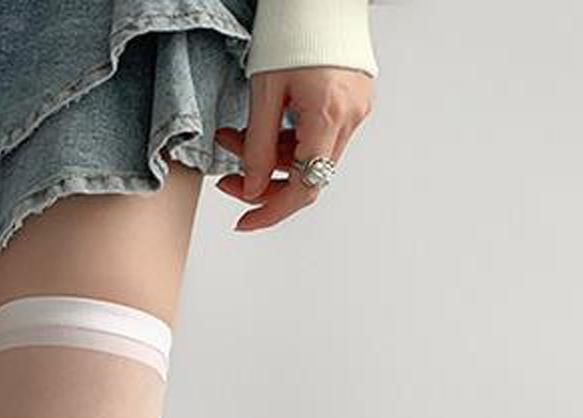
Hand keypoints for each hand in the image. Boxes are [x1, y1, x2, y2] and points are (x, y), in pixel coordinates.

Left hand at [213, 67, 372, 230]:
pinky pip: (316, 134)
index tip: (244, 222)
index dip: (271, 211)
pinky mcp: (351, 101)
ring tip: (233, 136)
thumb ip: (257, 148)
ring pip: (307, 155)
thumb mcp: (264, 93)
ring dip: (268, 156)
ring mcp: (355, 110)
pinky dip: (285, 139)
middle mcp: (350, 118)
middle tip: (227, 177)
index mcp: (330, 117)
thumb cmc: (293, 30)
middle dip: (262, 179)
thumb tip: (252, 189)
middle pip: (305, 175)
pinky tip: (259, 126)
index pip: (303, 188)